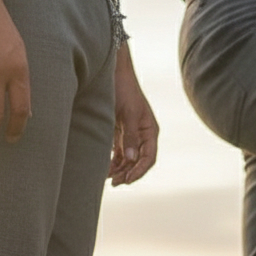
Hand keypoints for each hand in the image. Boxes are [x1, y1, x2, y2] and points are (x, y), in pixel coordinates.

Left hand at [109, 45, 158, 185]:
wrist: (112, 72)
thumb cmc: (123, 89)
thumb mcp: (128, 113)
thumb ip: (130, 137)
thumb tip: (132, 159)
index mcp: (150, 130)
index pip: (149, 158)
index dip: (140, 171)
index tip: (128, 180)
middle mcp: (142, 134)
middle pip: (138, 161)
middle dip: (128, 173)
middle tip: (114, 183)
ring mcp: (131, 133)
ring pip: (128, 159)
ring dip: (120, 169)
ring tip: (108, 178)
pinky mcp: (120, 131)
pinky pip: (119, 151)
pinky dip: (114, 161)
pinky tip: (106, 168)